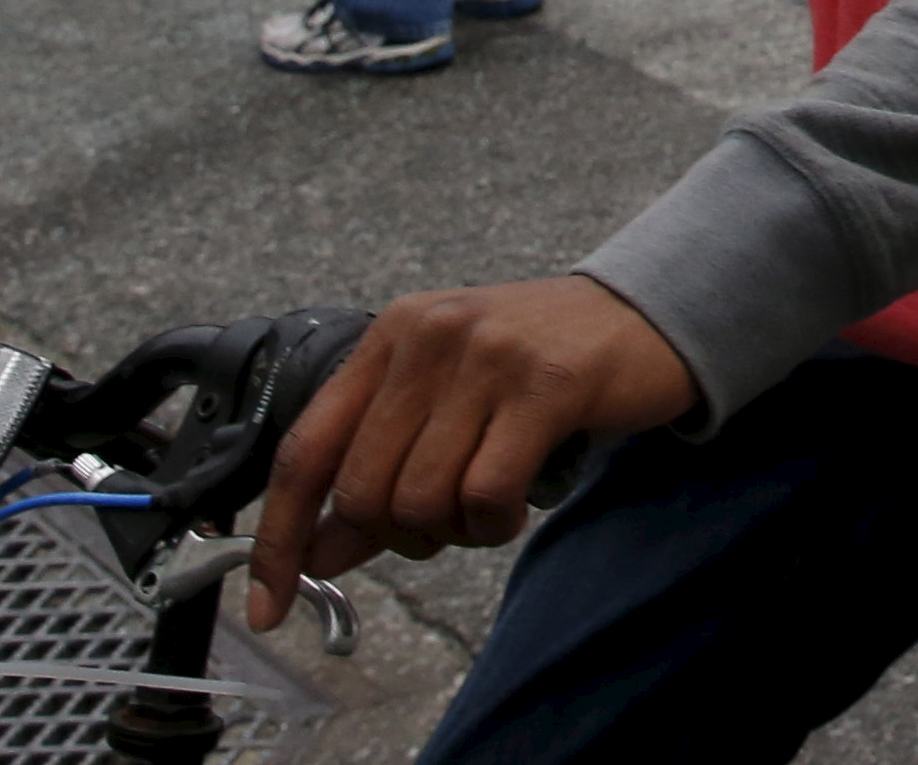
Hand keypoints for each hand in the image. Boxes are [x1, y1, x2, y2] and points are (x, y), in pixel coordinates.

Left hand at [248, 275, 695, 628]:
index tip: (267, 603)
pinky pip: (485, 493)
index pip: (305, 450)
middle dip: (395, 538)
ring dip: (452, 533)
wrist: (650, 314)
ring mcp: (487, 356)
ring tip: (487, 511)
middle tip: (441, 530)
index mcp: (391, 337)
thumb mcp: (448, 405)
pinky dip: (493, 523)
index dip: (279, 537)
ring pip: (421, 499)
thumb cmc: (542, 365)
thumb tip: (312, 553)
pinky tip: (515, 506)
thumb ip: (379, 474)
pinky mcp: (545, 384)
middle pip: (363, 489)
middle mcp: (429, 337)